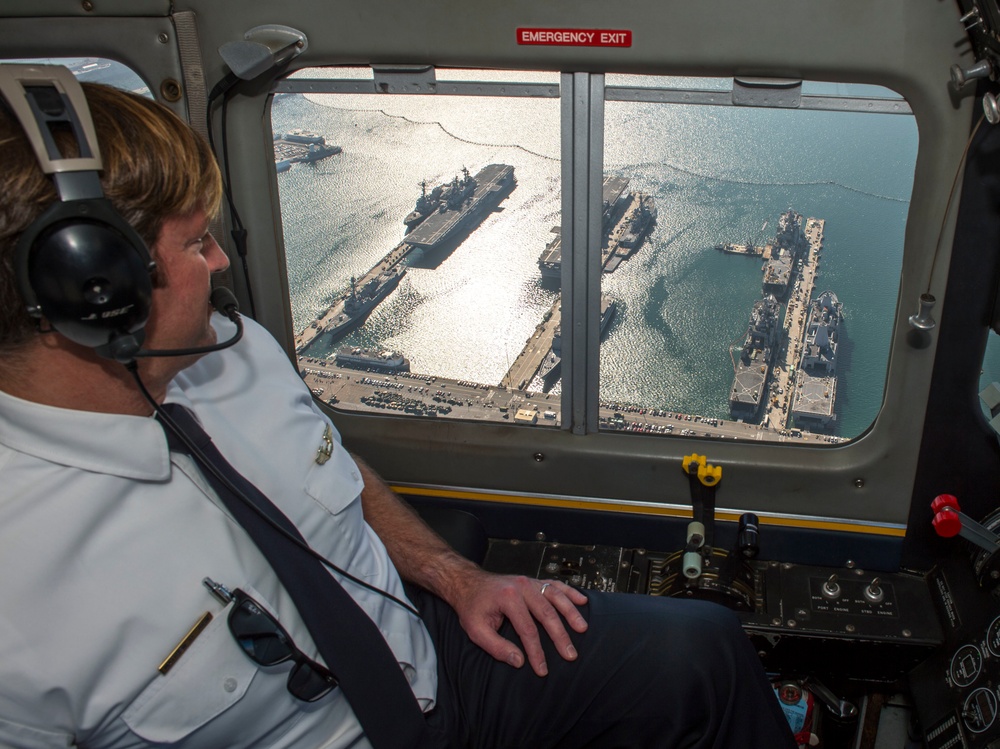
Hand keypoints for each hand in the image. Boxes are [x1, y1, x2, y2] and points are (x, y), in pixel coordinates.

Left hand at [449, 571, 588, 675]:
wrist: (468, 583)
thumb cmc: (472, 607)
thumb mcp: (476, 630)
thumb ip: (496, 647)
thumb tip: (519, 661)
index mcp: (507, 598)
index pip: (527, 630)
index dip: (537, 652)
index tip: (543, 669)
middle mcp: (521, 587)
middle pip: (546, 614)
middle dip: (560, 637)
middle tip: (571, 655)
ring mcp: (529, 582)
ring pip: (556, 597)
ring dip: (571, 613)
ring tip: (582, 628)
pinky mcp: (533, 581)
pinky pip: (555, 585)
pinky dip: (570, 592)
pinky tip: (582, 601)